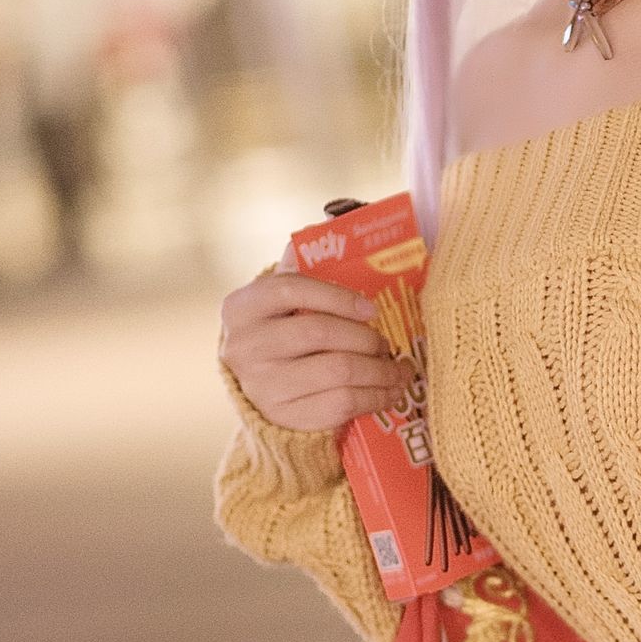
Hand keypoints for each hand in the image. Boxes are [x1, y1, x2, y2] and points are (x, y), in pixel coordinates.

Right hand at [218, 253, 411, 433]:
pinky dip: (376, 396)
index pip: (290, 289)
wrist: (261, 393)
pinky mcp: (284, 417)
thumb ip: (303, 267)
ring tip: (398, 369)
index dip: (337, 296)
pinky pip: (343, 403)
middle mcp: (244, 347)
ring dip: (381, 369)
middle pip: (320, 332)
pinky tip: (389, 391)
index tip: (371, 308)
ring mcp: (262, 385)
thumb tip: (339, 224)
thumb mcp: (281, 303)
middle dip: (366, 336)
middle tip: (387, 343)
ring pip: (339, 370)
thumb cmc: (281, 335)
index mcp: (241, 308)